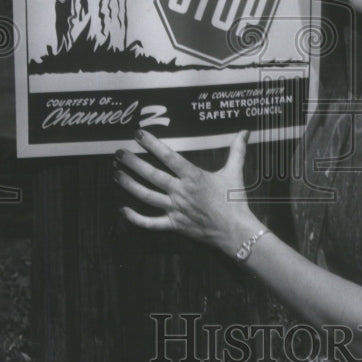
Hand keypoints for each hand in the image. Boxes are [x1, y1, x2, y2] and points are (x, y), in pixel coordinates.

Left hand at [113, 129, 260, 256]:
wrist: (236, 230)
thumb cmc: (235, 201)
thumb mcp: (235, 172)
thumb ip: (237, 150)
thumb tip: (245, 131)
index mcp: (193, 176)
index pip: (168, 156)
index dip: (152, 144)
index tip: (138, 134)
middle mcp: (181, 191)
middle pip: (151, 175)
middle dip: (133, 163)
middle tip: (118, 153)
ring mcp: (175, 209)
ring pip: (146, 196)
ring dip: (129, 185)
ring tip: (116, 174)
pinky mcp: (174, 225)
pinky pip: (151, 223)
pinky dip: (135, 218)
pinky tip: (122, 210)